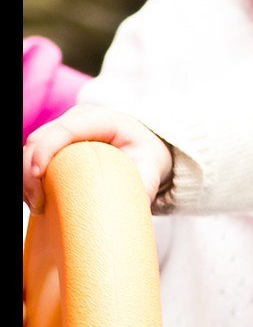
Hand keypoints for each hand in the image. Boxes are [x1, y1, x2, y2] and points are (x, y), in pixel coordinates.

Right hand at [23, 103, 172, 213]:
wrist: (143, 145)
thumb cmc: (146, 153)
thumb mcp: (152, 165)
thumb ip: (146, 184)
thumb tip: (137, 207)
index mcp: (99, 119)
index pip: (64, 129)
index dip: (46, 149)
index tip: (39, 175)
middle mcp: (75, 120)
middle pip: (39, 139)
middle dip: (30, 170)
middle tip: (39, 204)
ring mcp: (62, 130)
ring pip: (31, 148)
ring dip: (27, 177)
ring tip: (38, 206)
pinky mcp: (55, 145)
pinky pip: (33, 157)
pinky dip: (30, 179)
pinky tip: (38, 199)